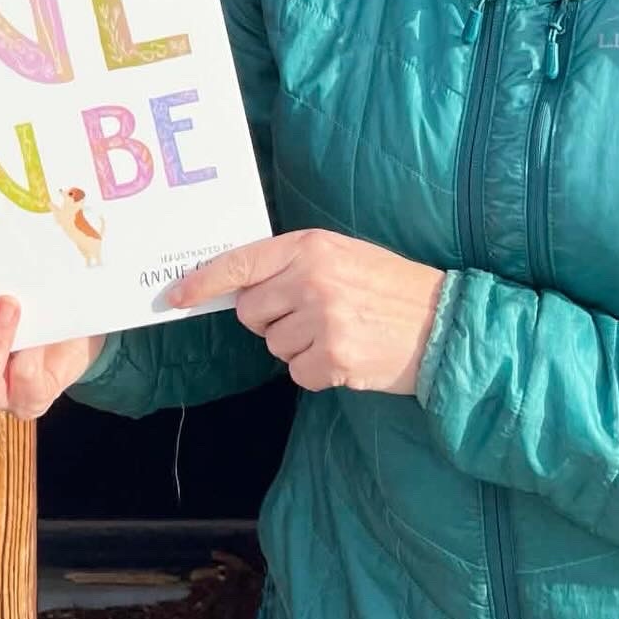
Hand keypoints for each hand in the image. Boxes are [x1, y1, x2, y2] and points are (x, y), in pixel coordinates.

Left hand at [170, 229, 444, 395]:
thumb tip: (240, 288)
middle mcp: (310, 279)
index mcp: (309, 246)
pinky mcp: (334, 359)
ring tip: (338, 332)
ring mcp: (322, 320)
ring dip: (299, 345)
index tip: (174, 296)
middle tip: (309, 314)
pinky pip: (297, 373)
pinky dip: (317, 371)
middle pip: (251, 311)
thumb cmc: (388, 286)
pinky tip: (346, 355)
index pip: (240, 262)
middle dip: (270, 318)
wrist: (444, 323)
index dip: (202, 281)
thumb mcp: (340, 255)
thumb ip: (292, 264)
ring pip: (274, 345)